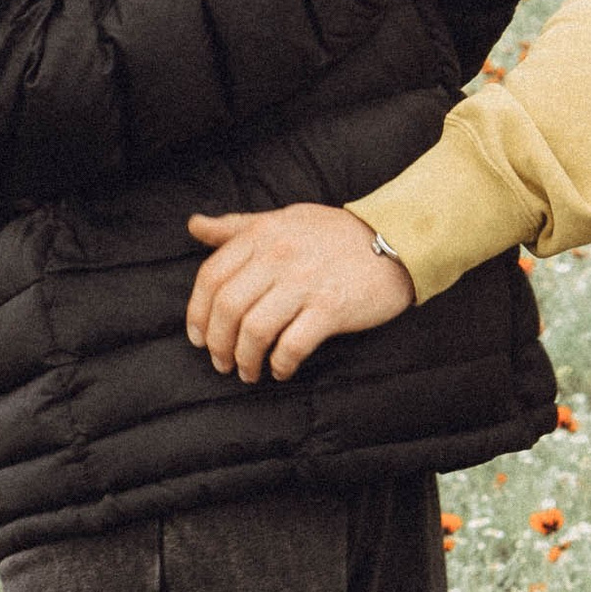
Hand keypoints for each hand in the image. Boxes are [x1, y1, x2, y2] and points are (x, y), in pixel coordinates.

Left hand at [186, 206, 414, 380]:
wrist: (396, 239)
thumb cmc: (336, 233)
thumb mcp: (283, 219)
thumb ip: (237, 226)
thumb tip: (194, 226)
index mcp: (262, 235)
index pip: (211, 277)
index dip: (197, 313)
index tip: (198, 337)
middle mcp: (278, 257)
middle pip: (228, 308)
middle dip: (218, 343)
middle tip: (221, 363)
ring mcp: (305, 283)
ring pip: (255, 330)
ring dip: (245, 359)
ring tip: (247, 372)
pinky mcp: (332, 308)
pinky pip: (292, 345)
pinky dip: (280, 364)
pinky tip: (281, 370)